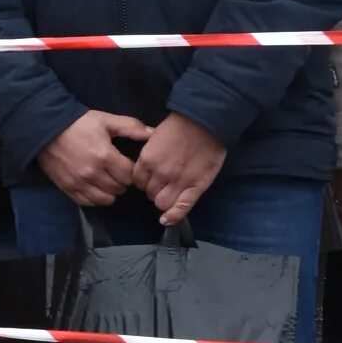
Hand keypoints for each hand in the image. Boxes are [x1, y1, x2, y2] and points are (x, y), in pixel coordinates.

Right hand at [37, 108, 152, 206]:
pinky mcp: (68, 188)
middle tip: (117, 171)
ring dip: (110, 191)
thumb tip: (153, 133)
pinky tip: (96, 188)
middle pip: (120, 188)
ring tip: (107, 180)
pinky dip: (95, 198)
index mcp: (105, 156)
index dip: (131, 170)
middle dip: (122, 180)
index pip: (130, 175)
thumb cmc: (78, 123)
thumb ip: (131, 127)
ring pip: (107, 199)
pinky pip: (89, 202)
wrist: (45, 128)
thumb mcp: (105, 120)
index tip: (126, 164)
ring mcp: (79, 183)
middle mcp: (93, 173)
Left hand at [135, 111, 228, 225]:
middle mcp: (159, 174)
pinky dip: (173, 216)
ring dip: (164, 200)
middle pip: (149, 194)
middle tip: (162, 184)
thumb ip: (148, 154)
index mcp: (147, 160)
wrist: (204, 123)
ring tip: (170, 193)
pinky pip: (181, 208)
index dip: (143, 181)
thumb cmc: (179, 126)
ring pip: (162, 203)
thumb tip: (144, 165)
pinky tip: (167, 220)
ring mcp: (178, 182)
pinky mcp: (195, 187)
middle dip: (153, 191)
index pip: (137, 182)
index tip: (150, 178)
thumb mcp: (153, 137)